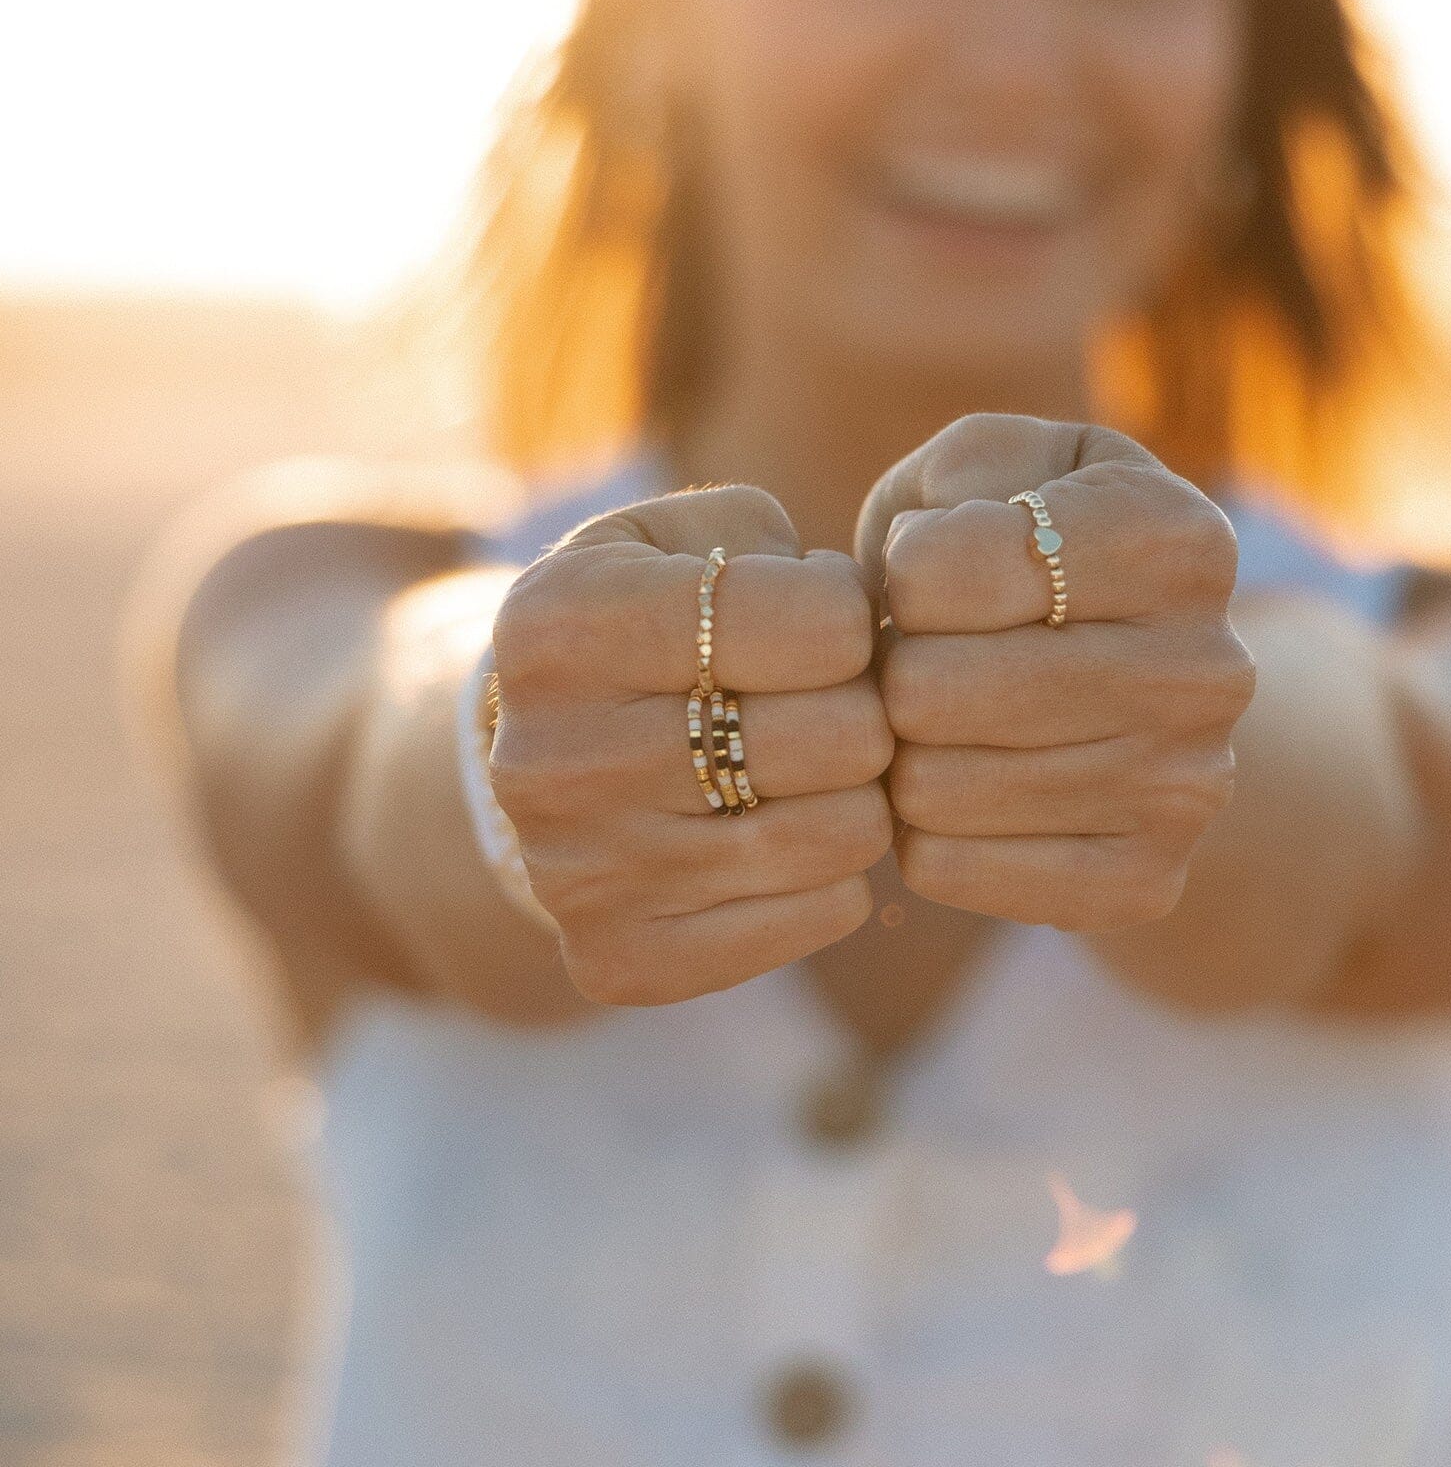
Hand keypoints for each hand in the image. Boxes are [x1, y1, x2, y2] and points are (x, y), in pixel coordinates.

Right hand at [490, 485, 893, 1004]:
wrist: (540, 759)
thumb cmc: (641, 626)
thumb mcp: (670, 538)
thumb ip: (761, 538)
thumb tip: (851, 616)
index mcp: (566, 625)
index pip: (817, 624)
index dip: (848, 614)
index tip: (820, 619)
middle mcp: (559, 757)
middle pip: (841, 738)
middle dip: (862, 708)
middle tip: (831, 700)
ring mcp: (585, 873)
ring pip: (842, 835)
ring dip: (858, 793)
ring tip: (813, 766)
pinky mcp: (623, 958)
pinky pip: (824, 914)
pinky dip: (833, 872)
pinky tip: (783, 834)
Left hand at [854, 413, 1254, 930]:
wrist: (1118, 672)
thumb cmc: (1019, 547)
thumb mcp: (993, 464)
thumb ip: (954, 477)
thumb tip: (924, 565)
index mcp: (1178, 539)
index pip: (941, 573)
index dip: (899, 574)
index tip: (926, 575)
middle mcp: (1207, 669)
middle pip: (928, 690)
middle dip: (894, 670)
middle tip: (921, 660)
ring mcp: (1187, 788)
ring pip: (928, 788)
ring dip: (901, 753)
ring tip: (941, 722)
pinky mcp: (1145, 881)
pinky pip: (944, 869)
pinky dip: (921, 833)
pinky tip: (962, 790)